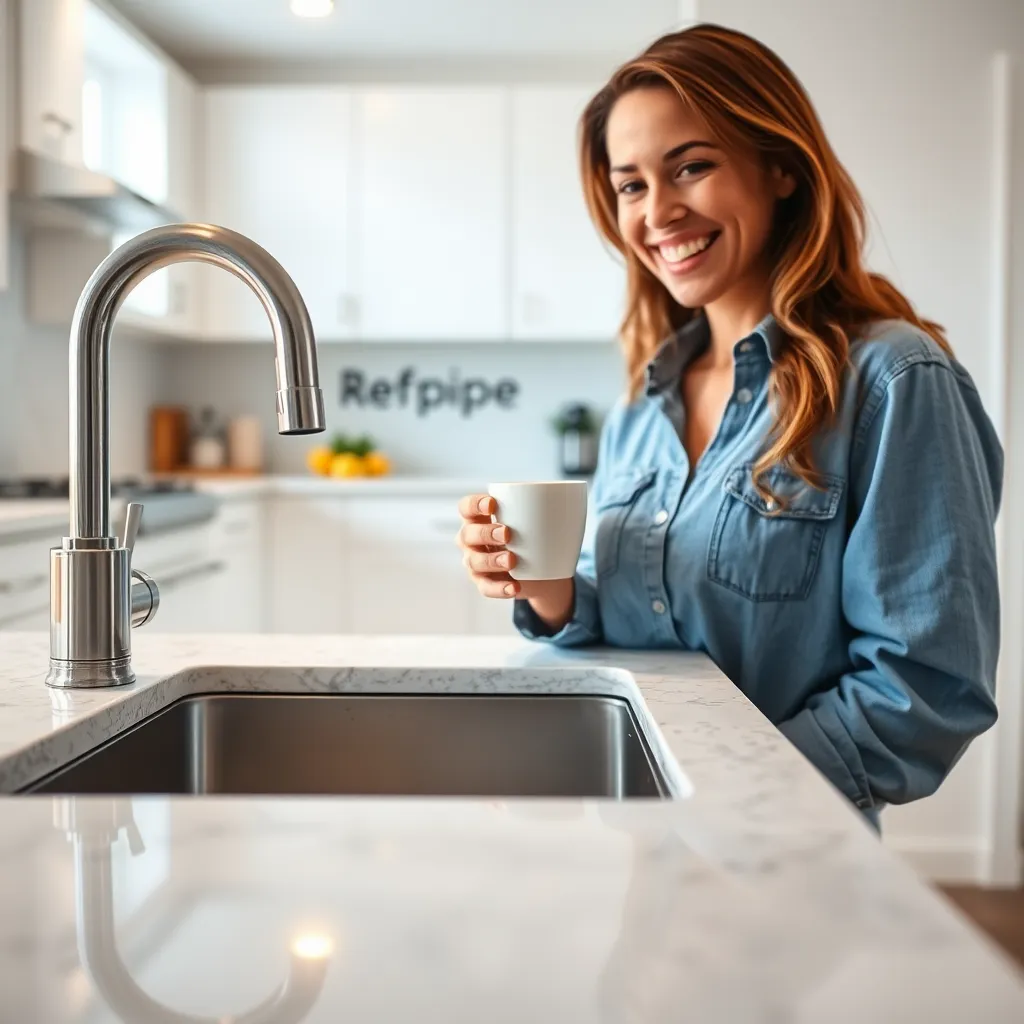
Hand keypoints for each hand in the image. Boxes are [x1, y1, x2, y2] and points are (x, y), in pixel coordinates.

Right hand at [456, 494, 574, 629]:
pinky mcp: (485, 583)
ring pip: (474, 562)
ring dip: (492, 561)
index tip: (493, 503)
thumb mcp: (540, 521)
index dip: (474, 504)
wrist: (545, 569)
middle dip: (485, 533)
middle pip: (467, 534)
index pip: (466, 507)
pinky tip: (514, 587)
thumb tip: (574, 494)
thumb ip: (545, 509)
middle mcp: (472, 540)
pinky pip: (486, 589)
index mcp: (480, 518)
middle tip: (507, 534)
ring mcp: (475, 563)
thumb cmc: (535, 536)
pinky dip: (500, 589)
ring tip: (511, 560)